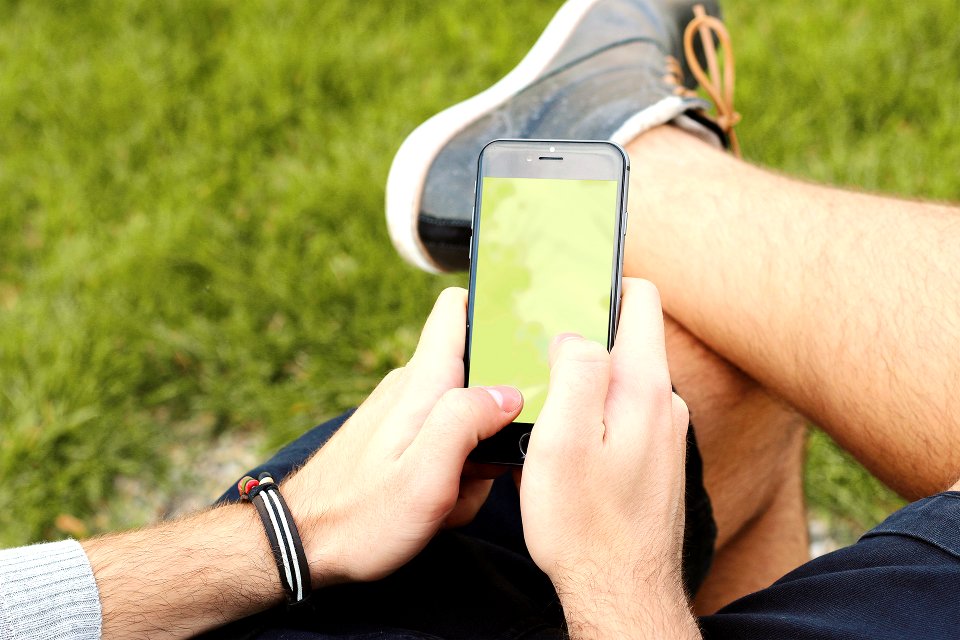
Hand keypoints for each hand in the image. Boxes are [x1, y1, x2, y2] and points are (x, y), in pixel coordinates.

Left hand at [282, 287, 520, 585]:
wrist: (304, 546)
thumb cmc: (362, 518)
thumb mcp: (425, 476)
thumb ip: (466, 422)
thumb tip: (508, 392)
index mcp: (422, 382)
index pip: (457, 309)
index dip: (493, 311)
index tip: (524, 339)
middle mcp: (413, 387)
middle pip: (479, 378)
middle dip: (495, 420)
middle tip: (479, 465)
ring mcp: (406, 413)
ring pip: (467, 419)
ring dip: (472, 459)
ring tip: (448, 495)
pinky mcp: (400, 438)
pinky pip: (447, 444)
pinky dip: (452, 474)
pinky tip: (436, 503)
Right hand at [519, 278, 697, 636]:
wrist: (621, 593)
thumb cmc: (585, 524)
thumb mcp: (564, 440)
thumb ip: (576, 371)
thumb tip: (574, 334)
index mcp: (644, 387)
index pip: (639, 299)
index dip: (602, 281)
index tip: (566, 282)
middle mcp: (665, 404)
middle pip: (625, 338)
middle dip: (583, 334)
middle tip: (536, 351)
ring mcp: (664, 433)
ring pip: (620, 379)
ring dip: (585, 378)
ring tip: (543, 398)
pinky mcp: (655, 459)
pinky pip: (622, 413)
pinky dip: (595, 412)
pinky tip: (565, 440)